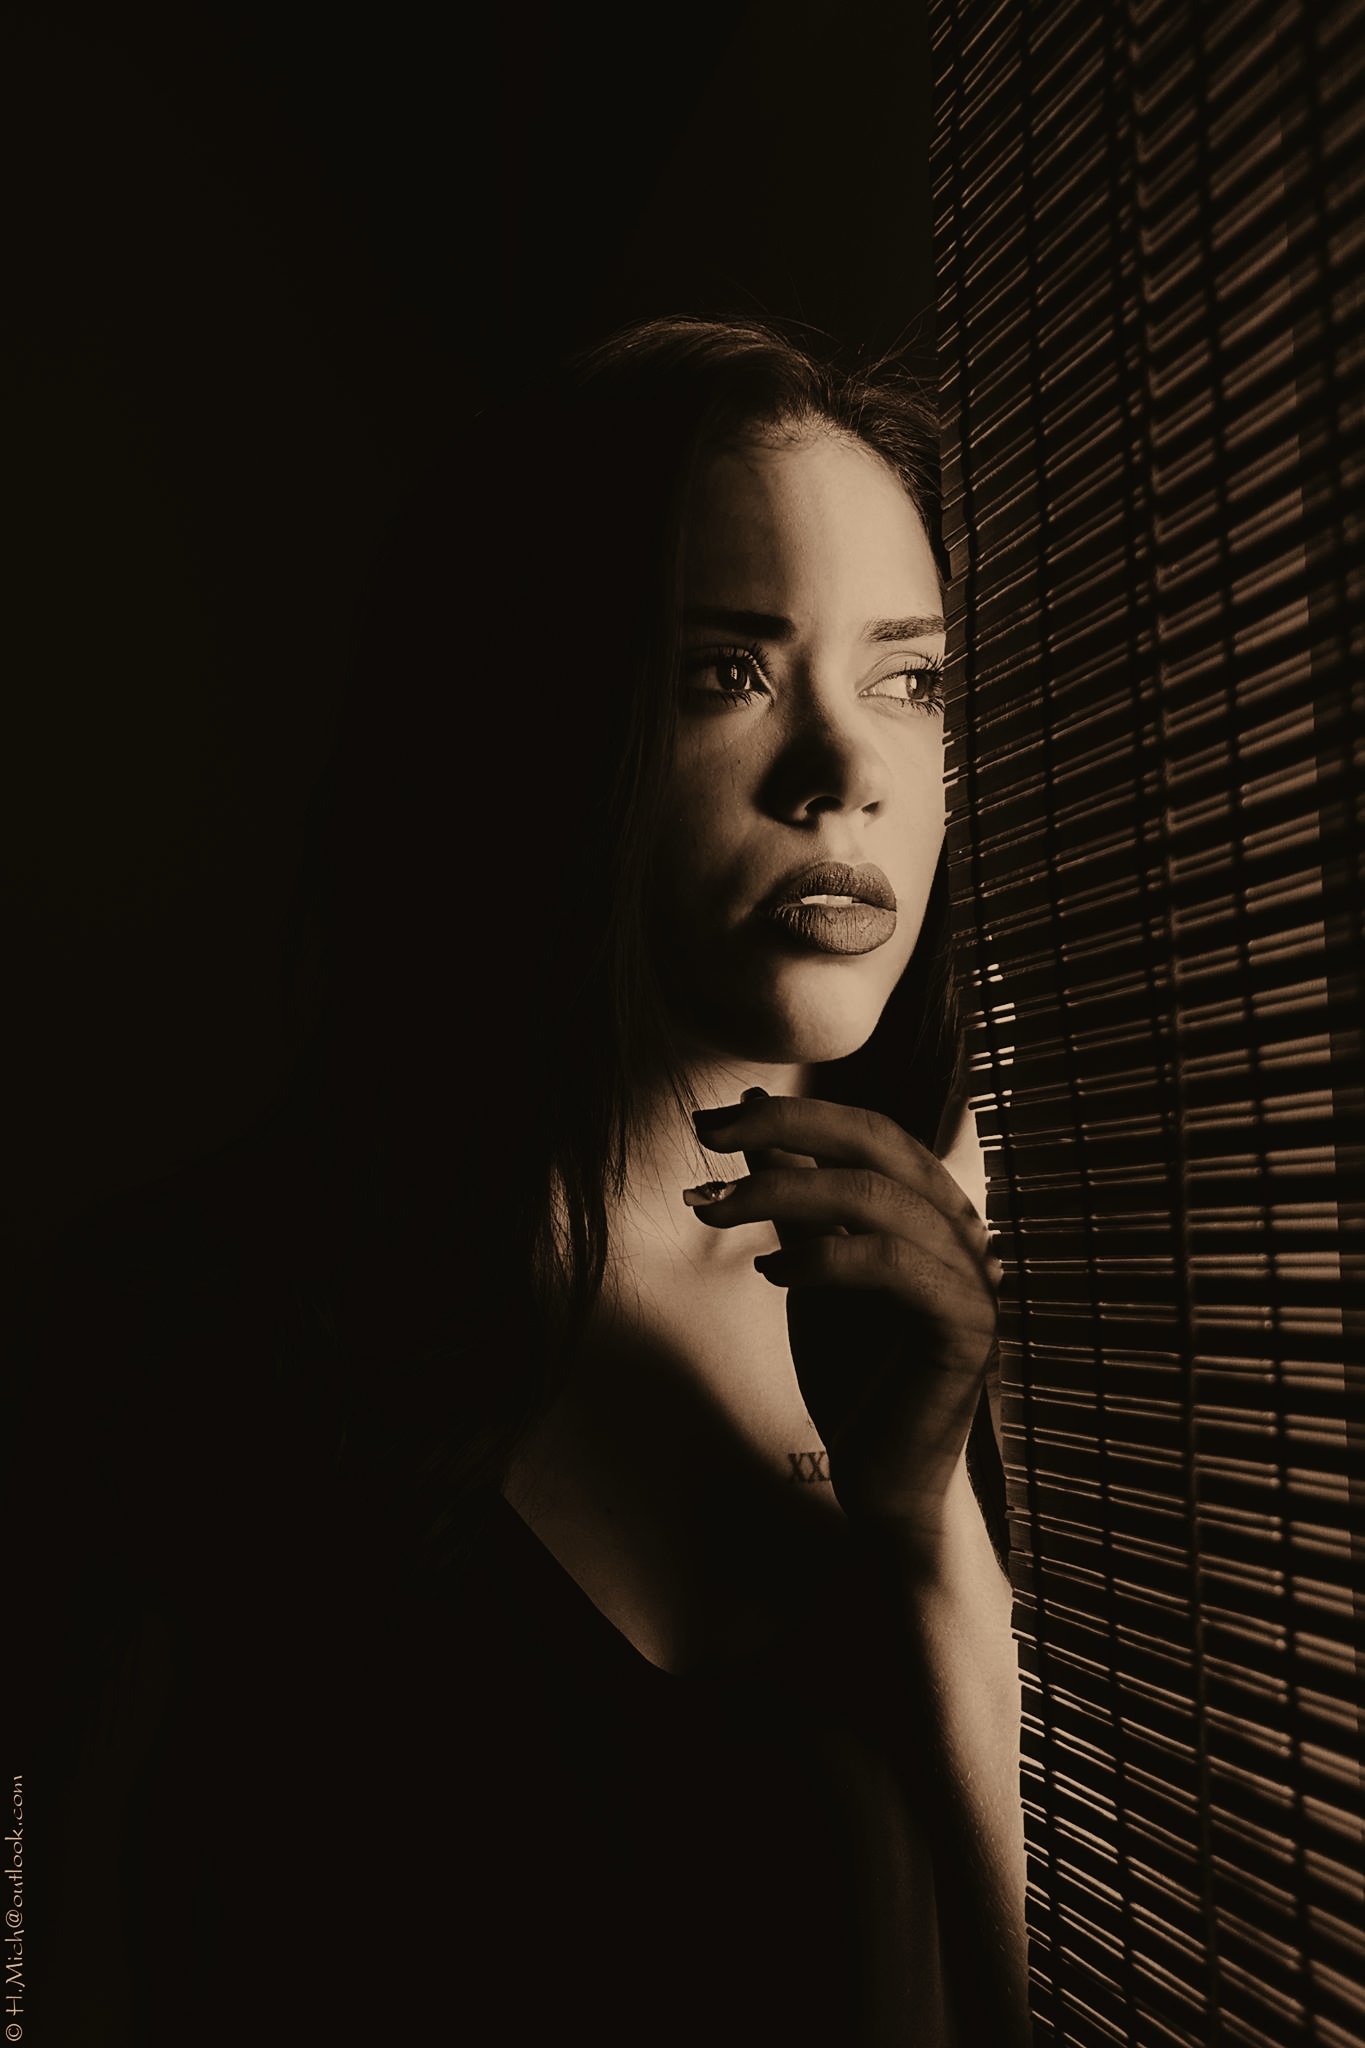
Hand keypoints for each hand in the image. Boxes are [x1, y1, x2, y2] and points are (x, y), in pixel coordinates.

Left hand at [686, 1092, 1000, 1543]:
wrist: (883, 1479)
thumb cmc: (850, 1372)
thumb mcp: (806, 1266)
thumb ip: (794, 1195)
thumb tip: (757, 1116)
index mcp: (932, 1209)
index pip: (870, 1131)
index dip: (793, 1114)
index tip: (713, 1119)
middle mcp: (963, 1232)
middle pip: (881, 1144)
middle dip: (788, 1128)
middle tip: (710, 1135)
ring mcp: (973, 1278)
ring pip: (878, 1200)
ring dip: (783, 1194)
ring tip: (718, 1210)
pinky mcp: (966, 1328)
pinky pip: (892, 1267)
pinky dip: (825, 1259)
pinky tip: (773, 1275)